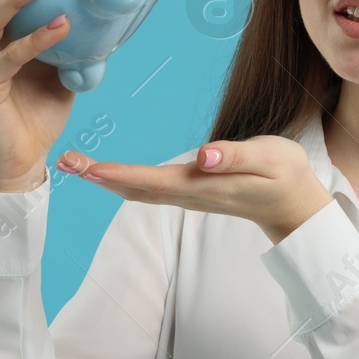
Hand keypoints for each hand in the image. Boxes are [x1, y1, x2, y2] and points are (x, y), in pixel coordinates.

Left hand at [56, 135, 334, 243]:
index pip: (152, 181)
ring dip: (103, 179)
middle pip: (134, 189)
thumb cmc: (284, 174)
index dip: (119, 175)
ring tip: (73, 164)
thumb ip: (234, 156)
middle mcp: (189, 194)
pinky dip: (120, 180)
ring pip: (137, 190)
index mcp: (204, 185)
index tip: (89, 168)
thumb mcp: (268, 157)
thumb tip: (202, 156)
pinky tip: (103, 173)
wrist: (295, 203)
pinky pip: (146, 188)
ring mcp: (187, 196)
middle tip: (63, 162)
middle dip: (98, 177)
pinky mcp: (189, 192)